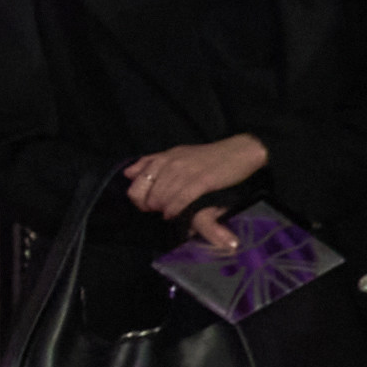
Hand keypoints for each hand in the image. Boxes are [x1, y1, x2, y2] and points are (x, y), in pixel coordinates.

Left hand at [119, 132, 267, 219]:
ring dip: (164, 210)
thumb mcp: (175, 154)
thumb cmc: (206, 156)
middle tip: (160, 211)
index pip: (136, 184)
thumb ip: (151, 163)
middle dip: (151, 207)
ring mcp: (185, 172)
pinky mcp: (201, 181)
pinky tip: (175, 214)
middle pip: (147, 196)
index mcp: (162, 158)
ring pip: (162, 199)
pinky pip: (180, 200)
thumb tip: (128, 173)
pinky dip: (175, 210)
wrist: (238, 152)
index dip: (139, 199)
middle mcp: (170, 164)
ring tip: (170, 213)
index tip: (148, 205)